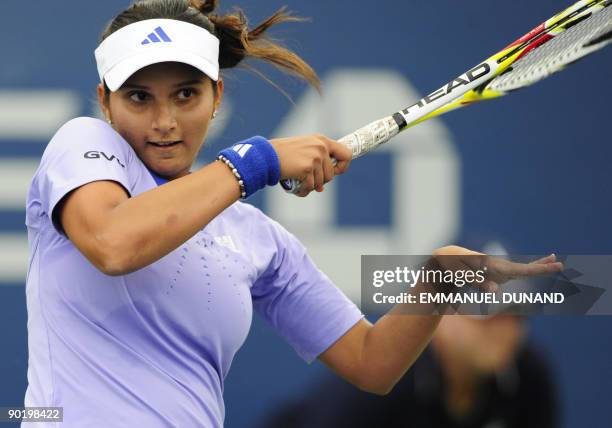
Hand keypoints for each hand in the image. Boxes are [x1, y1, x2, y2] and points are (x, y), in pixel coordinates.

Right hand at [270, 134, 351, 196]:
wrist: (267, 156)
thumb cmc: (283, 155)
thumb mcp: (303, 149)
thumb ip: (316, 162)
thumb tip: (322, 186)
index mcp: (322, 140)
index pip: (346, 153)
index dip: (342, 166)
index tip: (335, 172)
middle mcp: (321, 147)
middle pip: (331, 174)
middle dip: (321, 181)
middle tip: (308, 180)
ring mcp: (315, 157)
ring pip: (321, 182)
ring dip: (311, 187)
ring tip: (299, 183)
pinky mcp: (307, 168)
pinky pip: (311, 187)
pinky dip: (303, 190)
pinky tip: (296, 187)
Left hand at [431, 245, 562, 291]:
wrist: (446, 260)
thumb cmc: (453, 267)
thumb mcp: (462, 275)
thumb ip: (478, 283)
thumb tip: (496, 292)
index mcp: (494, 266)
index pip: (523, 270)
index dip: (540, 269)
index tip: (557, 264)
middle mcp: (498, 267)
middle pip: (525, 268)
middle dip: (542, 267)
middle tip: (560, 263)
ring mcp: (497, 270)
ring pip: (520, 271)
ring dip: (536, 268)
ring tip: (554, 263)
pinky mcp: (493, 275)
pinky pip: (510, 275)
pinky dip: (523, 273)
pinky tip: (529, 272)